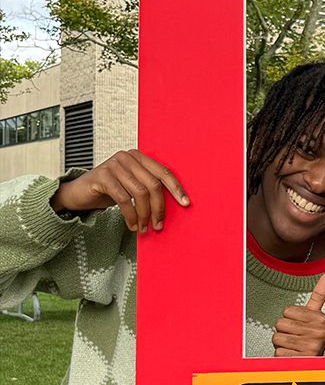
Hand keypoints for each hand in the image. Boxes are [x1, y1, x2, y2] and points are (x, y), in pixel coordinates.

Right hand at [50, 149, 188, 232]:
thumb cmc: (110, 190)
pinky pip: (124, 199)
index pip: (163, 172)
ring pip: (140, 193)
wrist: (78, 193)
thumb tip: (176, 203)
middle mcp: (127, 157)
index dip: (176, 188)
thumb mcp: (132, 186)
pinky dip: (130, 215)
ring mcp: (114, 165)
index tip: (185, 204)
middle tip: (158, 225)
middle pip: (153, 184)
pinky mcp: (102, 176)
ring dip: (144, 215)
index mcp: (139, 157)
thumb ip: (149, 188)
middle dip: (159, 208)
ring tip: (143, 228)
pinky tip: (131, 225)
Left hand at [272, 273, 324, 356]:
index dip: (290, 319)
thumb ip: (320, 296)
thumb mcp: (317, 317)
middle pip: (280, 323)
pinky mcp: (300, 359)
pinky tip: (293, 356)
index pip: (288, 310)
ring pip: (277, 337)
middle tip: (296, 338)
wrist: (317, 365)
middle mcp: (319, 332)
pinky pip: (278, 351)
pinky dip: (282, 355)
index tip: (302, 326)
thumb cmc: (312, 339)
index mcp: (322, 319)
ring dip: (282, 344)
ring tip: (294, 347)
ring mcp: (310, 346)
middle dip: (284, 331)